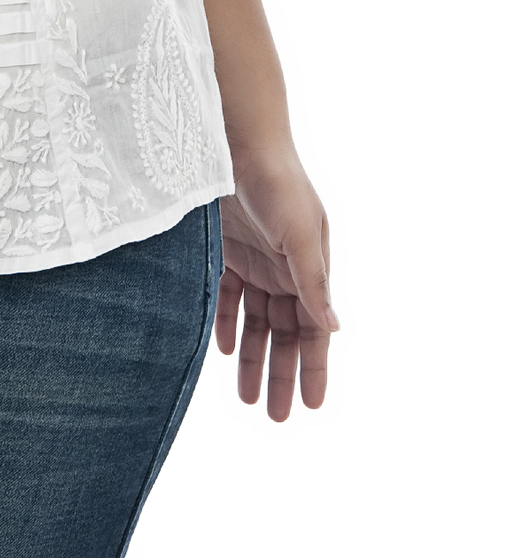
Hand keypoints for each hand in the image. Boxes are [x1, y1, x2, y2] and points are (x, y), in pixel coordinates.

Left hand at [215, 144, 337, 418]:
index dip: (315, 369)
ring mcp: (255, 261)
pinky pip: (226, 296)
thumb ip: (314, 282)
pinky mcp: (225, 250)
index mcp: (310, 270)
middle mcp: (285, 271)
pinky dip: (225, 323)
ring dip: (252, 358)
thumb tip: (335, 329)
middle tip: (275, 417)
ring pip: (256, 322)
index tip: (311, 408)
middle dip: (282, 375)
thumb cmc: (278, 182)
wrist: (237, 140)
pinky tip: (223, 349)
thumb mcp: (299, 234)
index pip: (315, 332)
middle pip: (286, 335)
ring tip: (247, 398)